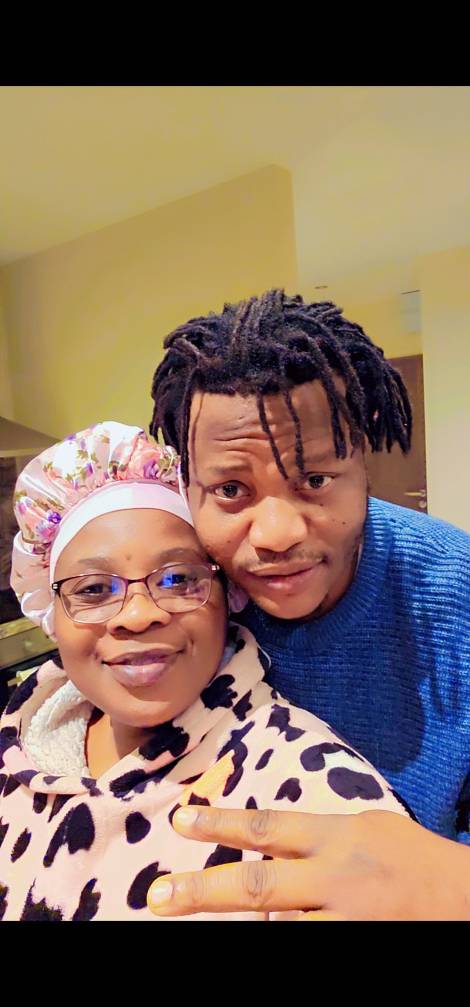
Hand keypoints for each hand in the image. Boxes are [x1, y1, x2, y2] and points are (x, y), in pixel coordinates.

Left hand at [147, 806, 469, 919]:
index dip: (220, 824)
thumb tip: (266, 852)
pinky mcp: (355, 946)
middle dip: (202, 893)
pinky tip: (270, 932)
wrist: (466, 898)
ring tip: (210, 916)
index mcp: (337, 836)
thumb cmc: (411, 857)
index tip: (179, 821)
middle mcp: (336, 877)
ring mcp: (346, 919)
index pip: (268, 827)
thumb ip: (316, 839)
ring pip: (277, 927)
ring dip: (246, 926)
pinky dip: (285, 937)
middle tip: (157, 898)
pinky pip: (304, 945)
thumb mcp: (364, 829)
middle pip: (258, 885)